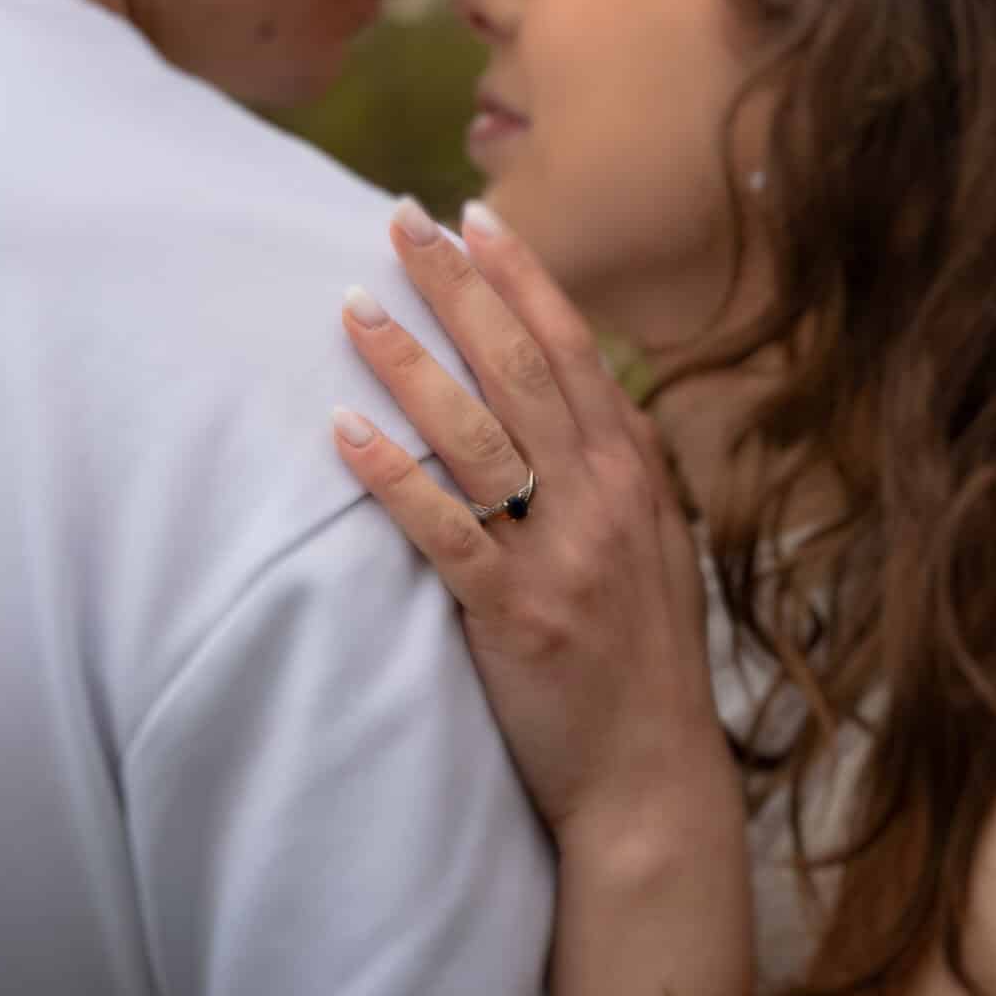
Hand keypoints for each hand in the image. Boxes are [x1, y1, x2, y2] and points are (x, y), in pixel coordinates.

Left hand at [331, 198, 732, 848]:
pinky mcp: (513, 614)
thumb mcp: (652, 546)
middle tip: (400, 219)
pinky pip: (442, 530)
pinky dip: (391, 475)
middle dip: (458, 285)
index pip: (571, 347)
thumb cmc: (641, 661)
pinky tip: (343, 430)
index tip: (473, 215)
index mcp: (635, 473)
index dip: (520, 276)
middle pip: (520, 366)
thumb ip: (613, 469)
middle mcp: (604, 498)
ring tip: (352, 305)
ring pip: (476, 432)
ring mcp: (561, 554)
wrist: (652, 780)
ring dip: (410, 362)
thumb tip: (575, 391)